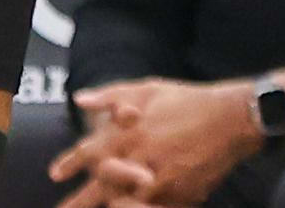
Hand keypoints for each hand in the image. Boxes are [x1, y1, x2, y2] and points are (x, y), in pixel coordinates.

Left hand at [56, 80, 258, 206]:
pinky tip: (133, 207)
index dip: (70, 164)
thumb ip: (111, 95)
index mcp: (129, 133)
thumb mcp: (148, 88)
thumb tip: (80, 100)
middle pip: (101, 187)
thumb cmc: (187, 101)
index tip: (54, 174)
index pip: (89, 153)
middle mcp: (139, 159)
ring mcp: (159, 181)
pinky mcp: (178, 196)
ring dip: (112, 205)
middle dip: (79, 202)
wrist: (230, 119)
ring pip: (124, 203)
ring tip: (103, 207)